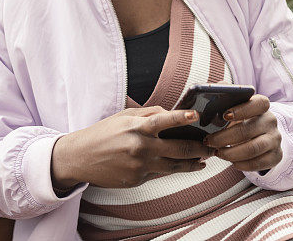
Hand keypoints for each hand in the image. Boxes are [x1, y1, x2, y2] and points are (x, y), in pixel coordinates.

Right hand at [51, 106, 215, 188]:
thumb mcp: (124, 116)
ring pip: (174, 166)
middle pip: (177, 148)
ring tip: (203, 161)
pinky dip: (171, 169)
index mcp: (136, 127)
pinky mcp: (137, 179)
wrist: (80, 157)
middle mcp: (140, 147)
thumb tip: (172, 113)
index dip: (181, 117)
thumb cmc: (104, 132)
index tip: (196, 115)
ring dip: (192, 163)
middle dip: (199, 148)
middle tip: (212, 146)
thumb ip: (149, 113)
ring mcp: (139, 166)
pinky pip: (159, 173)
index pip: (163, 120)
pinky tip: (182, 166)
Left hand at [202, 94, 281, 172]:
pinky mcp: (276, 156)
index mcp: (262, 105)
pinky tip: (232, 162)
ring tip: (217, 153)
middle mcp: (271, 121)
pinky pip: (258, 163)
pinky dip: (242, 164)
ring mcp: (275, 139)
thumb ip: (222, 100)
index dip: (242, 109)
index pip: (259, 103)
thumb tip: (204, 96)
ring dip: (231, 153)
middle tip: (208, 141)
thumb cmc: (241, 119)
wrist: (261, 136)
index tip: (224, 116)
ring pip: (253, 149)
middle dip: (224, 137)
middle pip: (248, 130)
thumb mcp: (234, 108)